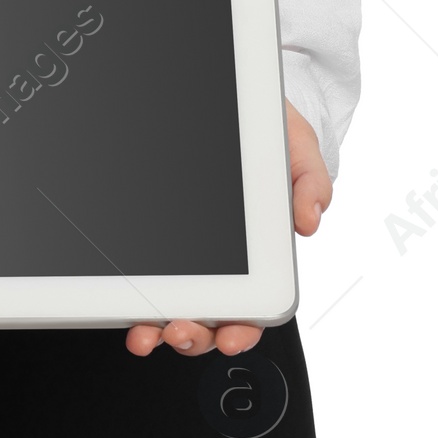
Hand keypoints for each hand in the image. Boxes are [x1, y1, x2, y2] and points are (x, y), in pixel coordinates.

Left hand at [126, 98, 330, 357]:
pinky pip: (148, 272)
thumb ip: (310, 181)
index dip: (240, 330)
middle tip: (180, 331)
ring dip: (161, 324)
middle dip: (194, 336)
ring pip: (175, 304)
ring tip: (150, 329)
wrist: (236, 101)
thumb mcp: (299, 147)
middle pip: (210, 317)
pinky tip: (127, 303)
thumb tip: (309, 219)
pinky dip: (137, 295)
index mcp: (260, 251)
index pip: (253, 305)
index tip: (229, 336)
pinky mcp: (159, 236)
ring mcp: (188, 252)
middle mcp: (223, 260)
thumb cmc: (271, 133)